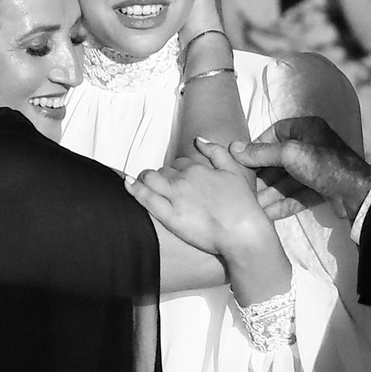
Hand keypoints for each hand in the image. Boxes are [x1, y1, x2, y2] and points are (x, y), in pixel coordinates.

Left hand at [128, 140, 279, 259]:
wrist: (243, 232)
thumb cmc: (243, 205)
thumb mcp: (235, 171)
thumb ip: (216, 152)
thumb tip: (198, 139)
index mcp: (198, 168)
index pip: (180, 163)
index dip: (178, 172)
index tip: (180, 182)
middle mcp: (184, 180)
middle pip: (163, 171)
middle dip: (162, 177)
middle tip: (165, 190)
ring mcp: (175, 197)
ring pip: (150, 179)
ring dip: (144, 180)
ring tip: (142, 185)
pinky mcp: (169, 216)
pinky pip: (145, 198)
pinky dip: (134, 188)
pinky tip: (127, 184)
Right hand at [227, 114, 370, 222]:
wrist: (358, 193)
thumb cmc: (324, 165)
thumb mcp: (289, 154)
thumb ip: (261, 153)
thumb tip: (233, 148)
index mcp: (306, 128)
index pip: (275, 133)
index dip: (258, 147)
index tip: (242, 161)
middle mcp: (312, 145)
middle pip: (279, 160)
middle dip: (262, 176)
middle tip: (243, 189)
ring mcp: (317, 169)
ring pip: (287, 180)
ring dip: (270, 193)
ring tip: (252, 206)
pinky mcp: (321, 188)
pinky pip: (297, 194)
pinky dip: (283, 203)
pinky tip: (267, 214)